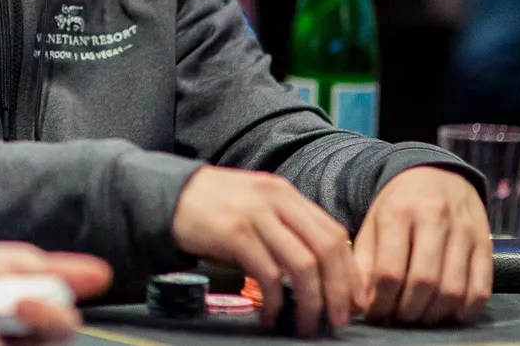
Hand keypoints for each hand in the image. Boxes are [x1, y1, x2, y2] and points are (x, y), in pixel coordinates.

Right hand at [172, 166, 358, 335]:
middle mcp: (275, 200)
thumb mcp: (256, 205)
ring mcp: (255, 215)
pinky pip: (268, 274)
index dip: (349, 271)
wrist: (167, 196)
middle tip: (337, 320)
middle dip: (338, 291)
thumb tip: (320, 271)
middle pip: (325, 249)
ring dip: (311, 302)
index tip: (352, 300)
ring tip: (306, 325)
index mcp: (285, 194)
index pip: (333, 232)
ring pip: (302, 265)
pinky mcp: (233, 233)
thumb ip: (285, 227)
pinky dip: (276, 302)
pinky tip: (271, 316)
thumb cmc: (213, 207)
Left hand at [354, 166, 490, 325]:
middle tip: (398, 318)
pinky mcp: (486, 243)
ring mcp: (464, 230)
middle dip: (408, 311)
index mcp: (398, 211)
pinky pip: (480, 289)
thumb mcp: (373, 223)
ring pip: (453, 289)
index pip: (390, 271)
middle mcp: (434, 217)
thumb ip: (364, 261)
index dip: (381, 301)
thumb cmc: (399, 204)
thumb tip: (361, 301)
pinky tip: (447, 310)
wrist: (436, 174)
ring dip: (434, 314)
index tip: (375, 313)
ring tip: (419, 315)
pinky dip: (463, 310)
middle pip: (423, 282)